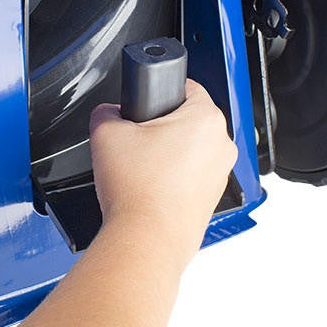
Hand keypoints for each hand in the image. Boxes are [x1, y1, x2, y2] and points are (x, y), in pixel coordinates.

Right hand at [89, 79, 236, 268]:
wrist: (145, 241)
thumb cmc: (138, 191)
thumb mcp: (106, 133)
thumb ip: (105, 111)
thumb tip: (108, 112)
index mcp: (205, 119)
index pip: (186, 86)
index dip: (159, 92)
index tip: (145, 107)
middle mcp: (221, 144)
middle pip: (189, 118)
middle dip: (162, 124)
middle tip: (137, 139)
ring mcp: (220, 174)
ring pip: (191, 148)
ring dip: (169, 151)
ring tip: (142, 166)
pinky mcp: (212, 197)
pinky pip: (192, 174)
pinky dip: (174, 176)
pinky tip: (151, 186)